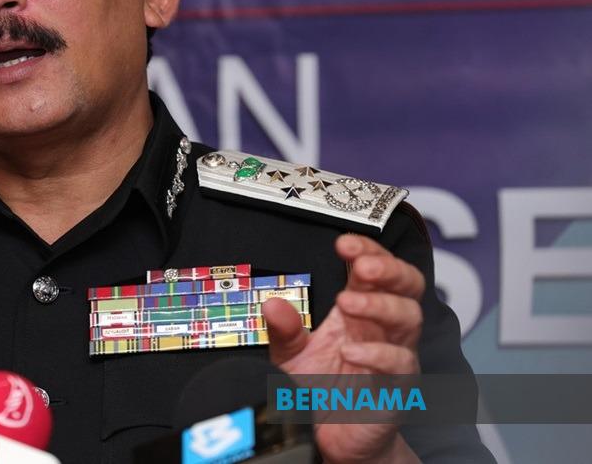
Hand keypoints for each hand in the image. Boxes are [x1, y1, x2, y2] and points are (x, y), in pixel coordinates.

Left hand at [262, 234, 424, 463]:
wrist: (333, 439)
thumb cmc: (320, 390)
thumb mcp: (291, 356)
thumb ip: (284, 331)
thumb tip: (273, 304)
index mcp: (360, 313)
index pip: (376, 270)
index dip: (367, 250)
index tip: (344, 243)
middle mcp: (383, 329)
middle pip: (407, 285)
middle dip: (389, 268)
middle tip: (362, 264)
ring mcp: (395, 357)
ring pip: (410, 318)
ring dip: (380, 305)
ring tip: (347, 302)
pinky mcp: (398, 389)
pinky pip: (401, 364)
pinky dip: (379, 354)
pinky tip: (352, 351)